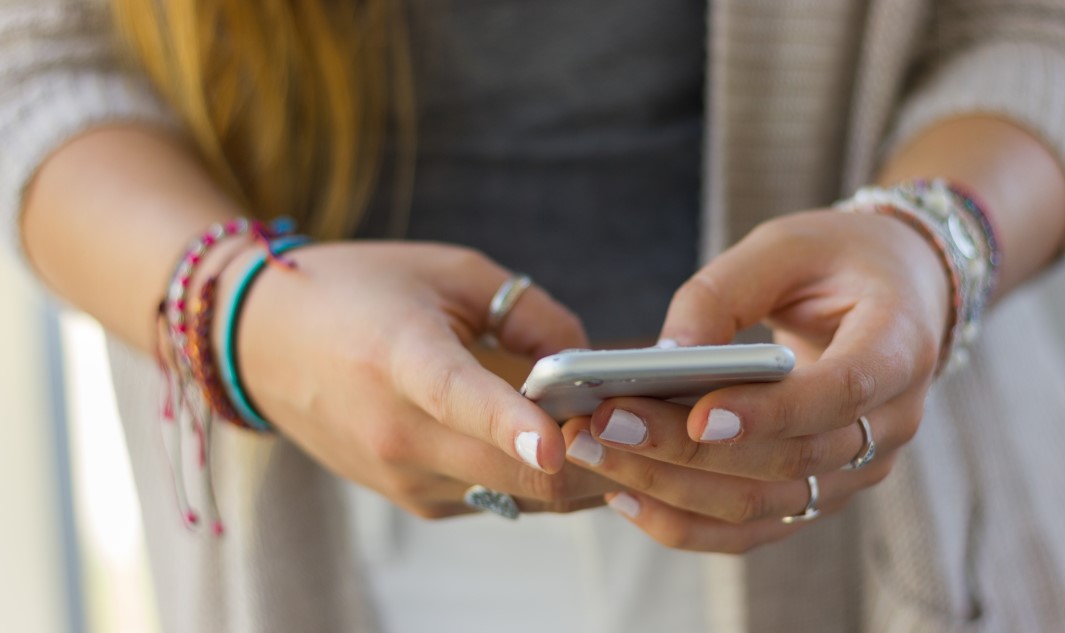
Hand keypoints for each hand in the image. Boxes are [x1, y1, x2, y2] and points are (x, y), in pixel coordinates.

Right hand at [222, 241, 616, 516]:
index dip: (514, 423)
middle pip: (515, 471)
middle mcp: (396, 432)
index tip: (557, 440)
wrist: (263, 343)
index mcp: (400, 359)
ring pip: (520, 495)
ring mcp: (402, 476)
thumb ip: (530, 313)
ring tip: (611, 426)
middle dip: (593, 456)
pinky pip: (498, 497)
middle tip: (647, 420)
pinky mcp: (411, 500)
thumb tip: (587, 363)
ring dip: (573, 471)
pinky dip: (534, 476)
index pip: (461, 398)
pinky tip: (552, 440)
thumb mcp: (450, 271)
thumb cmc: (361, 291)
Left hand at [562, 210, 949, 550]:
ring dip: (671, 490)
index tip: (699, 414)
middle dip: (685, 451)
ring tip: (593, 455)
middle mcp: (891, 423)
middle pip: (788, 460)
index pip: (841, 392)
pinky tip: (624, 494)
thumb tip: (660, 357)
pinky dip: (686, 521)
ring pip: (764, 505)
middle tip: (600, 425)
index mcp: (900, 346)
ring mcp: (859, 469)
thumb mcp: (784, 246)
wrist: (898, 296)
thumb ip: (722, 293)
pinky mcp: (822, 493)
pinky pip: (752, 526)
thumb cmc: (837, 260)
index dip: (771, 412)